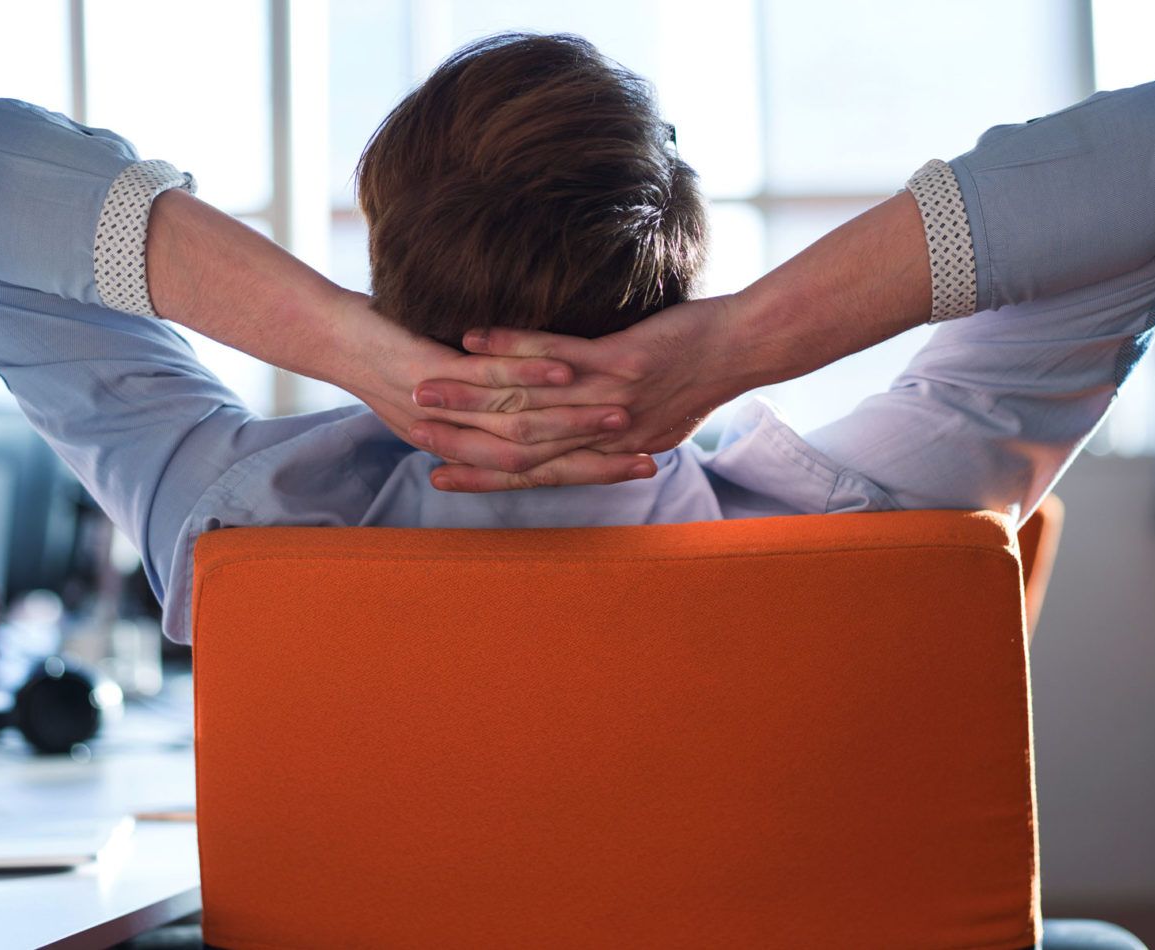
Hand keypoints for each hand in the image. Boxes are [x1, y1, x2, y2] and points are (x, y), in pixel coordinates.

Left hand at [328, 290, 658, 484]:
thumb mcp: (459, 385)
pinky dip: (524, 373)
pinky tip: (560, 367)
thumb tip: (553, 393)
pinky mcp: (428, 375)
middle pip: (542, 460)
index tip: (646, 467)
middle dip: (598, 460)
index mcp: (475, 446)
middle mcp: (463, 440)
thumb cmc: (402, 357)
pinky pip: (481, 380)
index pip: (548, 468)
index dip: (597, 470)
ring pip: (517, 424)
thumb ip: (504, 399)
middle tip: (650, 457)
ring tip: (619, 413)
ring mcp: (447, 409)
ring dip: (570, 421)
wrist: (338, 343)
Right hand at [409, 295, 753, 491]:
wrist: (741, 348)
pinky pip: (556, 355)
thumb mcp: (654, 420)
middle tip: (412, 429)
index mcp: (607, 452)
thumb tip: (583, 442)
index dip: (484, 478)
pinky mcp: (619, 362)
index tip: (439, 477)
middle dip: (460, 439)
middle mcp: (603, 435)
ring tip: (424, 383)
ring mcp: (609, 400)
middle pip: (519, 443)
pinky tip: (473, 336)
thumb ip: (611, 436)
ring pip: (528, 402)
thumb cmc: (696, 376)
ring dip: (470, 392)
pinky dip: (512, 346)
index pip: (534, 473)